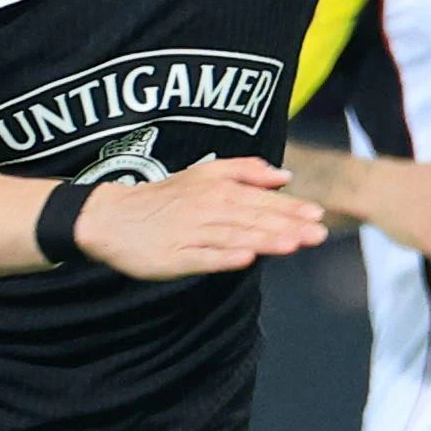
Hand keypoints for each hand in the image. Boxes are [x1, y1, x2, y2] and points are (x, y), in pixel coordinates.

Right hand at [74, 157, 325, 279]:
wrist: (112, 218)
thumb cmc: (164, 198)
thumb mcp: (204, 173)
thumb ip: (246, 170)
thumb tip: (285, 175)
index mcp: (217, 189)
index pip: (261, 200)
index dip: (290, 207)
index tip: (318, 214)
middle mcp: (207, 208)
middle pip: (253, 218)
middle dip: (287, 226)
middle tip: (319, 234)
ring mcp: (190, 233)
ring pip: (233, 236)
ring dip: (263, 240)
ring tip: (292, 244)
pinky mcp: (174, 256)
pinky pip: (202, 257)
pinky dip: (223, 257)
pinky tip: (244, 259)